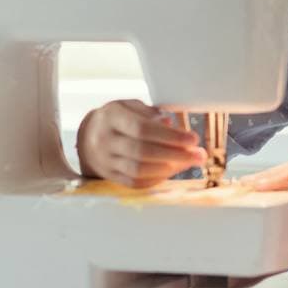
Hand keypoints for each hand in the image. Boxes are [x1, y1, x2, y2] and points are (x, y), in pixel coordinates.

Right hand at [76, 99, 205, 187]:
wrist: (88, 136)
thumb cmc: (116, 118)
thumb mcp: (129, 105)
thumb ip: (149, 113)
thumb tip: (170, 124)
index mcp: (111, 117)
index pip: (142, 129)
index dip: (170, 136)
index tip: (192, 139)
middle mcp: (105, 140)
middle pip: (143, 152)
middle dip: (175, 154)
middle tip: (199, 155)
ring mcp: (105, 161)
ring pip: (139, 170)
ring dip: (169, 169)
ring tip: (190, 162)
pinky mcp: (110, 177)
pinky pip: (135, 182)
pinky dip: (157, 178)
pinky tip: (173, 170)